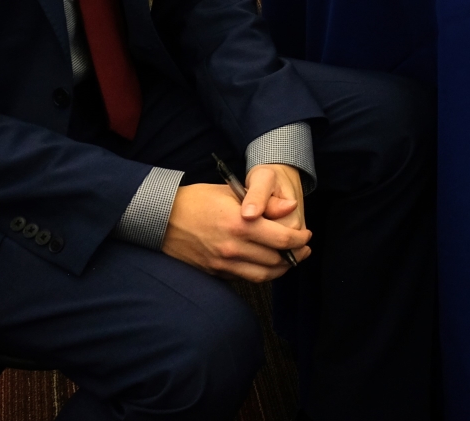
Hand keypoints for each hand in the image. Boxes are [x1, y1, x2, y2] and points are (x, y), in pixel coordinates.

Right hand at [161, 174, 308, 281]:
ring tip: (289, 260)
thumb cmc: (198, 200)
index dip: (300, 239)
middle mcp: (234, 247)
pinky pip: (245, 278)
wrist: (162, 218)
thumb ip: (266, 202)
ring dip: (280, 270)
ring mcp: (223, 263)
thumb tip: (291, 206)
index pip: (283, 239)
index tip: (306, 235)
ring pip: (263, 275)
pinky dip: (260, 273)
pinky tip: (265, 264)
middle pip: (277, 260)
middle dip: (295, 256)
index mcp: (241, 223)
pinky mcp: (215, 272)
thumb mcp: (233, 192)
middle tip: (303, 249)